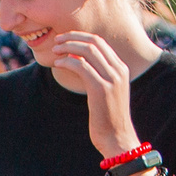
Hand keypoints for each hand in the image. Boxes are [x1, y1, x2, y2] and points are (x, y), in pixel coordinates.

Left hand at [47, 31, 140, 159]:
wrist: (117, 138)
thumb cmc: (108, 118)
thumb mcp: (106, 92)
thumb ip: (97, 76)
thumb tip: (78, 61)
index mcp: (121, 68)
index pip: (100, 42)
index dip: (80, 36)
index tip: (65, 38)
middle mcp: (119, 70)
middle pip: (94, 42)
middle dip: (73, 37)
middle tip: (56, 40)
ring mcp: (112, 78)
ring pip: (88, 50)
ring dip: (68, 47)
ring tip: (55, 50)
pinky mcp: (101, 88)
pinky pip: (82, 66)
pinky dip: (68, 61)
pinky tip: (58, 64)